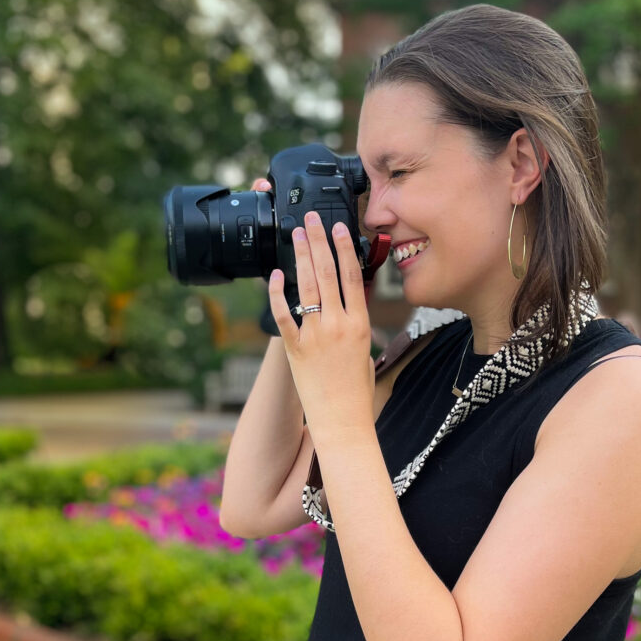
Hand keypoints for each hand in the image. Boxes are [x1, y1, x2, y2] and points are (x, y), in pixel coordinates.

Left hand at [267, 211, 374, 442]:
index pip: (352, 276)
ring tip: (297, 234)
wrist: (343, 421)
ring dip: (301, 256)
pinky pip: (284, 314)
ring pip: (307, 286)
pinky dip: (278, 292)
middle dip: (318, 242)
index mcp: (360, 323)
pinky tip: (276, 274)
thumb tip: (349, 299)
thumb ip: (355, 321)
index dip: (344, 248)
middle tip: (311, 220)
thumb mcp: (364, 348)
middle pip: (328, 273)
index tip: (338, 228)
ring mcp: (316, 335)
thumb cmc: (356, 389)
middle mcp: (339, 325)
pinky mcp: (295, 348)